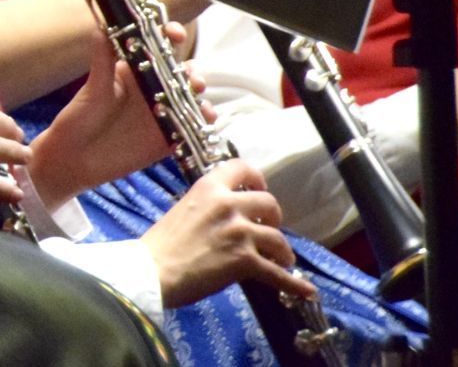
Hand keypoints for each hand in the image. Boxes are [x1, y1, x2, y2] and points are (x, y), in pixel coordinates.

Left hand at [28, 26, 208, 201]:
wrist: (74, 160)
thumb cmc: (79, 118)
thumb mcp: (92, 88)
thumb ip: (101, 59)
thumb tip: (102, 25)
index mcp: (134, 69)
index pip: (158, 46)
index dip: (171, 35)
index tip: (175, 33)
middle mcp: (152, 88)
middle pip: (181, 72)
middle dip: (191, 70)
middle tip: (190, 77)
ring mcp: (162, 113)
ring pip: (191, 98)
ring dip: (199, 94)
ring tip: (197, 94)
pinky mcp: (168, 138)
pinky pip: (192, 126)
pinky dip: (203, 121)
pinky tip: (205, 118)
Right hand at [140, 160, 315, 308]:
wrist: (152, 271)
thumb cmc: (160, 243)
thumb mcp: (184, 208)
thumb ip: (209, 205)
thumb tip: (228, 214)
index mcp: (209, 187)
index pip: (243, 168)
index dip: (257, 179)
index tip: (259, 190)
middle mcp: (228, 205)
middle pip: (269, 203)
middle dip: (274, 219)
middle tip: (268, 230)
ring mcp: (238, 232)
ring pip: (278, 238)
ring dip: (283, 252)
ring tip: (282, 260)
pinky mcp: (244, 261)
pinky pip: (278, 273)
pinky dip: (294, 283)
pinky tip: (305, 290)